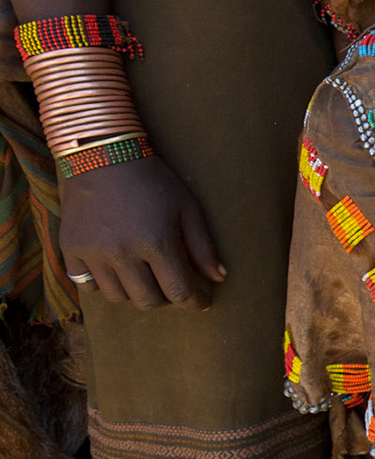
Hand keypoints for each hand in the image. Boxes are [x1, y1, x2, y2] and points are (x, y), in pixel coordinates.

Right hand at [59, 157, 223, 308]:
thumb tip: (219, 277)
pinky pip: (87, 284)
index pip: (179, 291)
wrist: (101, 156)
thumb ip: (203, 246)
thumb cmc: (153, 181)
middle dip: (166, 298)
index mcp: (156, 242)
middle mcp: (122, 253)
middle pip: (148, 301)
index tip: (202, 302)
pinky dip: (102, 282)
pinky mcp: (70, 249)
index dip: (194, 301)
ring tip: (143, 273)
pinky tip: (114, 267)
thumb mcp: (187, 207)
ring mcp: (92, 253)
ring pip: (117, 297)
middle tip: (171, 283)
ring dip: (134, 291)